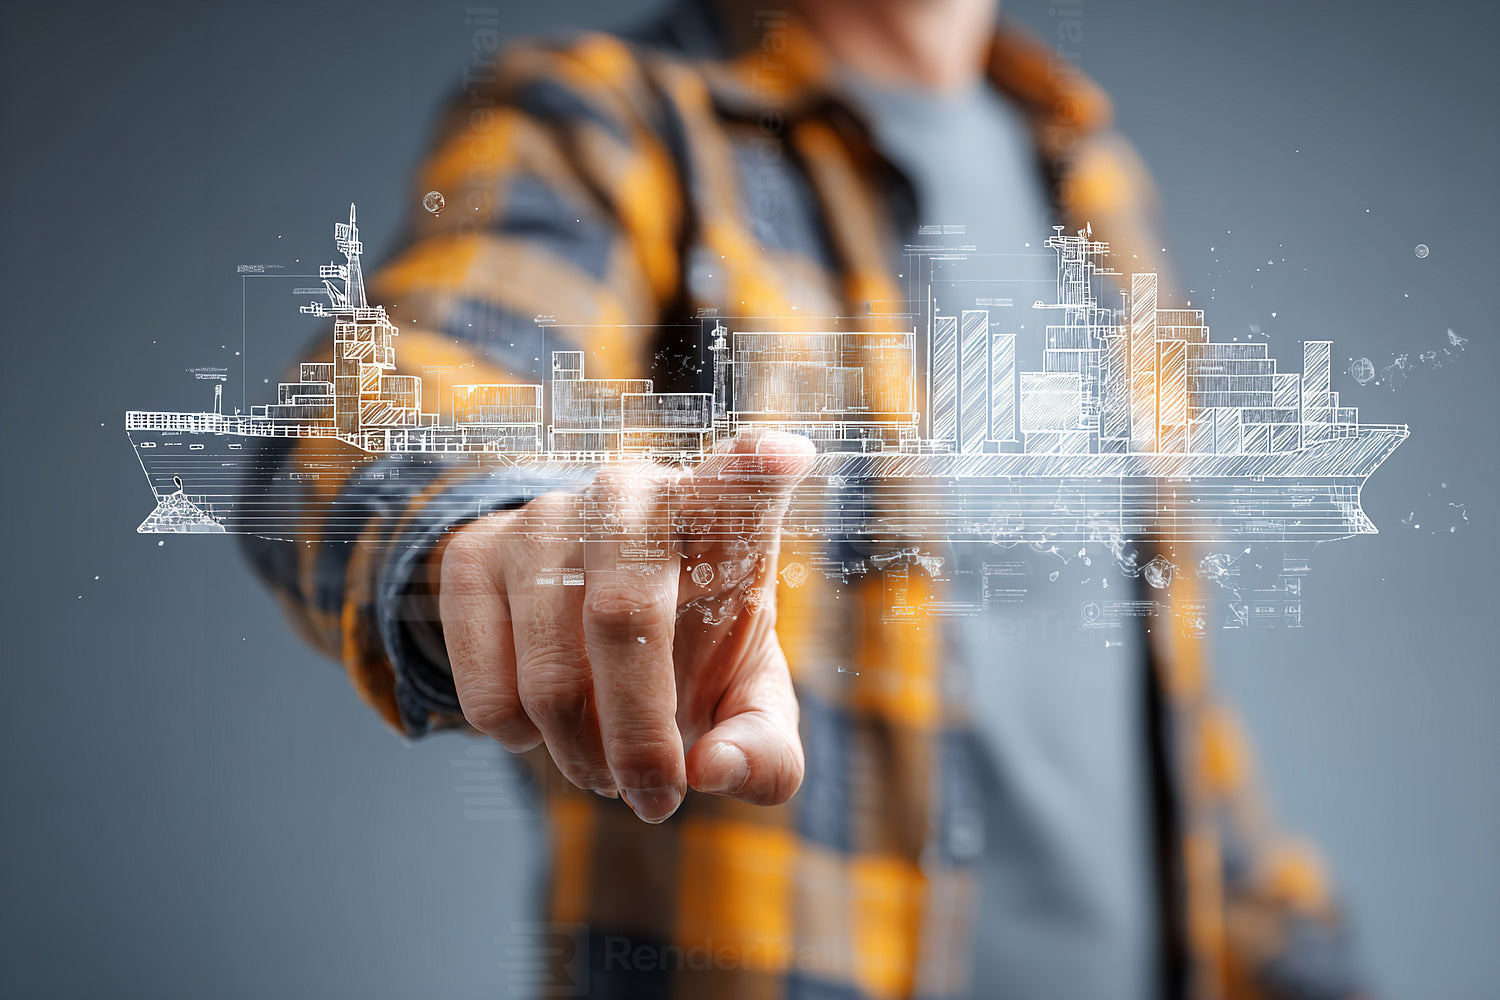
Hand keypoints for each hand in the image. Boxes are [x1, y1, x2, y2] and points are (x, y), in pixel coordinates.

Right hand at [438, 433, 815, 822]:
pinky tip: (545, 722)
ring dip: (581, 754)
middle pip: (620, 617)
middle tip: (656, 800)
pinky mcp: (474, 555)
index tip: (786, 455)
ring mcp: (543, 516)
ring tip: (605, 765)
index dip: (757, 467)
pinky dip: (521, 740)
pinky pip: (487, 690)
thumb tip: (712, 771)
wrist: (586, 612)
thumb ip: (765, 749)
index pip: (740, 478)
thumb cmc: (696, 648)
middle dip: (638, 738)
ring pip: (550, 677)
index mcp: (721, 513)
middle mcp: (629, 493)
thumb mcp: (747, 698)